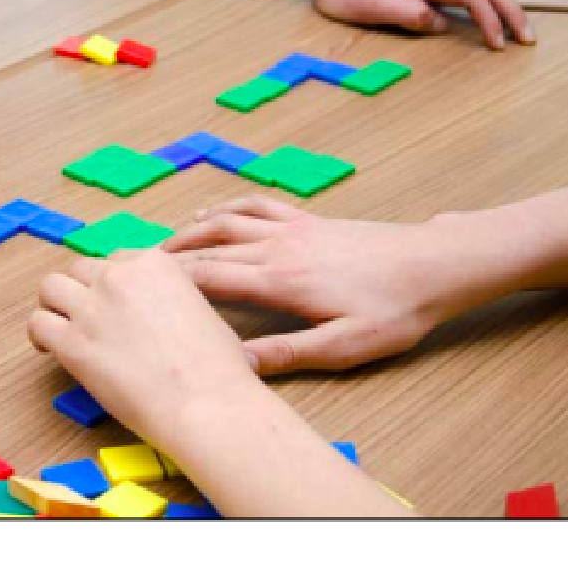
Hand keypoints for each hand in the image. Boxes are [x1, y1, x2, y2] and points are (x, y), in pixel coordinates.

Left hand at [29, 249, 257, 446]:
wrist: (206, 402)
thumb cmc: (217, 367)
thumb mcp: (201, 310)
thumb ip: (172, 299)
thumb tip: (165, 315)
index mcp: (153, 263)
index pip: (117, 259)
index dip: (113, 284)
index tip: (114, 304)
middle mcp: (118, 276)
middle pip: (82, 269)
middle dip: (84, 291)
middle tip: (89, 318)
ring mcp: (92, 307)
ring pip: (51, 286)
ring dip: (56, 304)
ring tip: (63, 327)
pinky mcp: (72, 343)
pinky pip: (38, 323)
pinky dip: (40, 335)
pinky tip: (50, 349)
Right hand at [162, 196, 445, 375]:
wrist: (433, 264)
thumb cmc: (394, 310)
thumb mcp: (344, 345)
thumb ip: (288, 352)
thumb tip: (238, 362)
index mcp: (280, 281)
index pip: (210, 278)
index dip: (171, 282)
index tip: (137, 286)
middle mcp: (277, 247)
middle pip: (210, 247)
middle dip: (169, 257)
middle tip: (134, 266)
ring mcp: (292, 228)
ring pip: (227, 222)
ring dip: (191, 230)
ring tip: (163, 244)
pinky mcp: (309, 219)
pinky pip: (257, 206)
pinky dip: (228, 207)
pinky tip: (214, 211)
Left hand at [301, 0, 532, 49]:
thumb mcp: (367, 4)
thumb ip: (404, 12)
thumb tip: (439, 22)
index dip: (490, 19)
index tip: (497, 45)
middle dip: (511, 11)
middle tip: (528, 39)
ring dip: (502, 6)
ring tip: (516, 31)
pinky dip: (485, 3)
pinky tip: (487, 19)